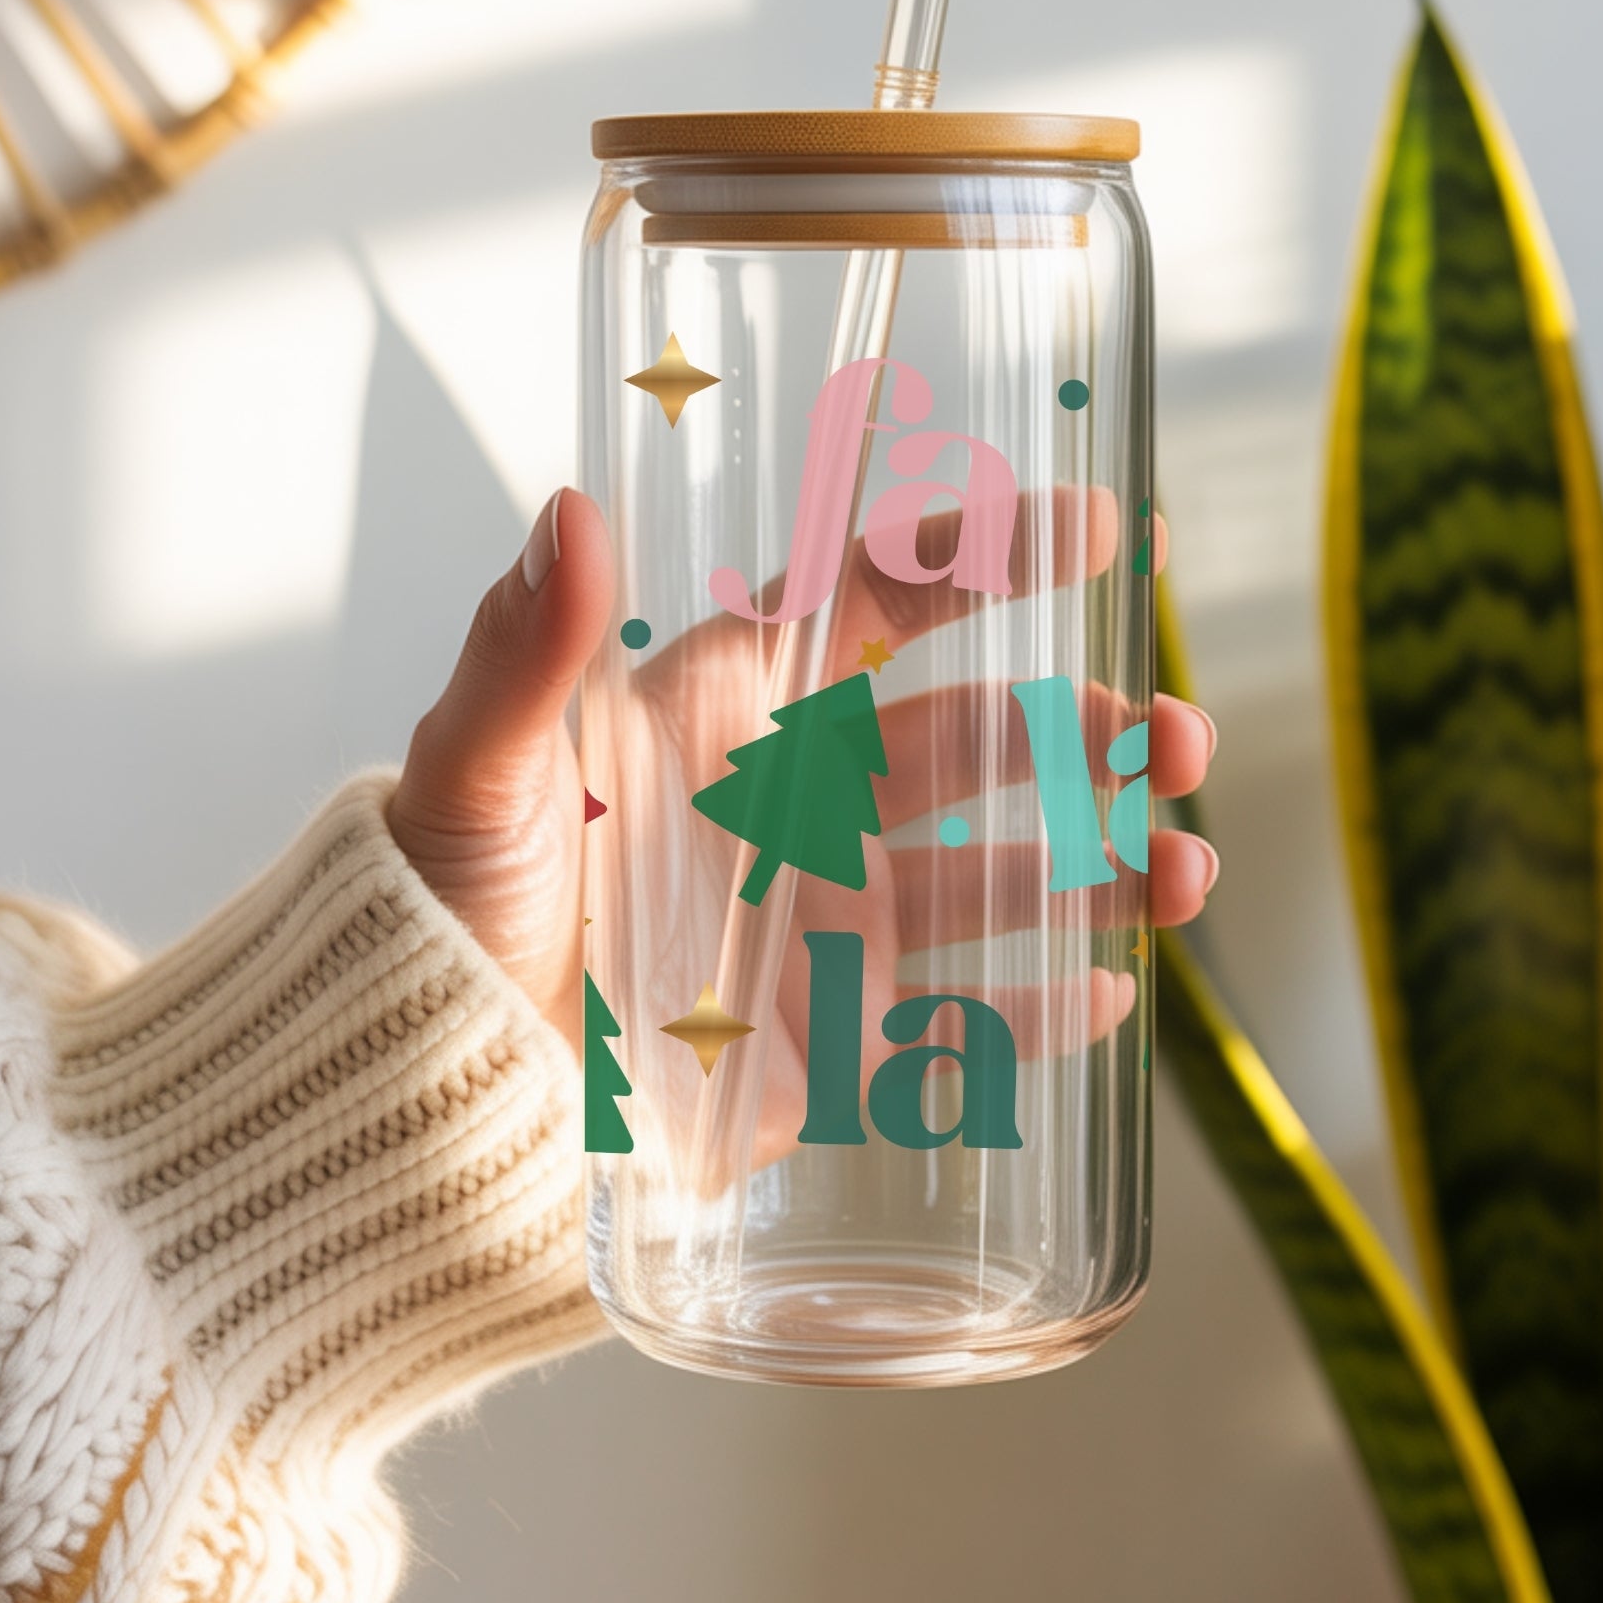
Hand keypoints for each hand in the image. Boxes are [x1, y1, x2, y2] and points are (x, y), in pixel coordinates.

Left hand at [389, 488, 1219, 1096]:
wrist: (418, 1096)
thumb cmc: (432, 912)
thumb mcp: (473, 775)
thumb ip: (523, 653)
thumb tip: (567, 506)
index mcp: (724, 708)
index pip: (873, 599)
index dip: (985, 555)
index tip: (1098, 525)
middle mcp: (794, 800)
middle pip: (977, 737)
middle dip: (1092, 725)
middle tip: (1176, 735)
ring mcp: (823, 920)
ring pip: (998, 872)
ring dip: (1103, 861)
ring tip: (1184, 871)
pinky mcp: (826, 1038)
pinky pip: (959, 1018)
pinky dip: (1040, 1007)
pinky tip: (1112, 994)